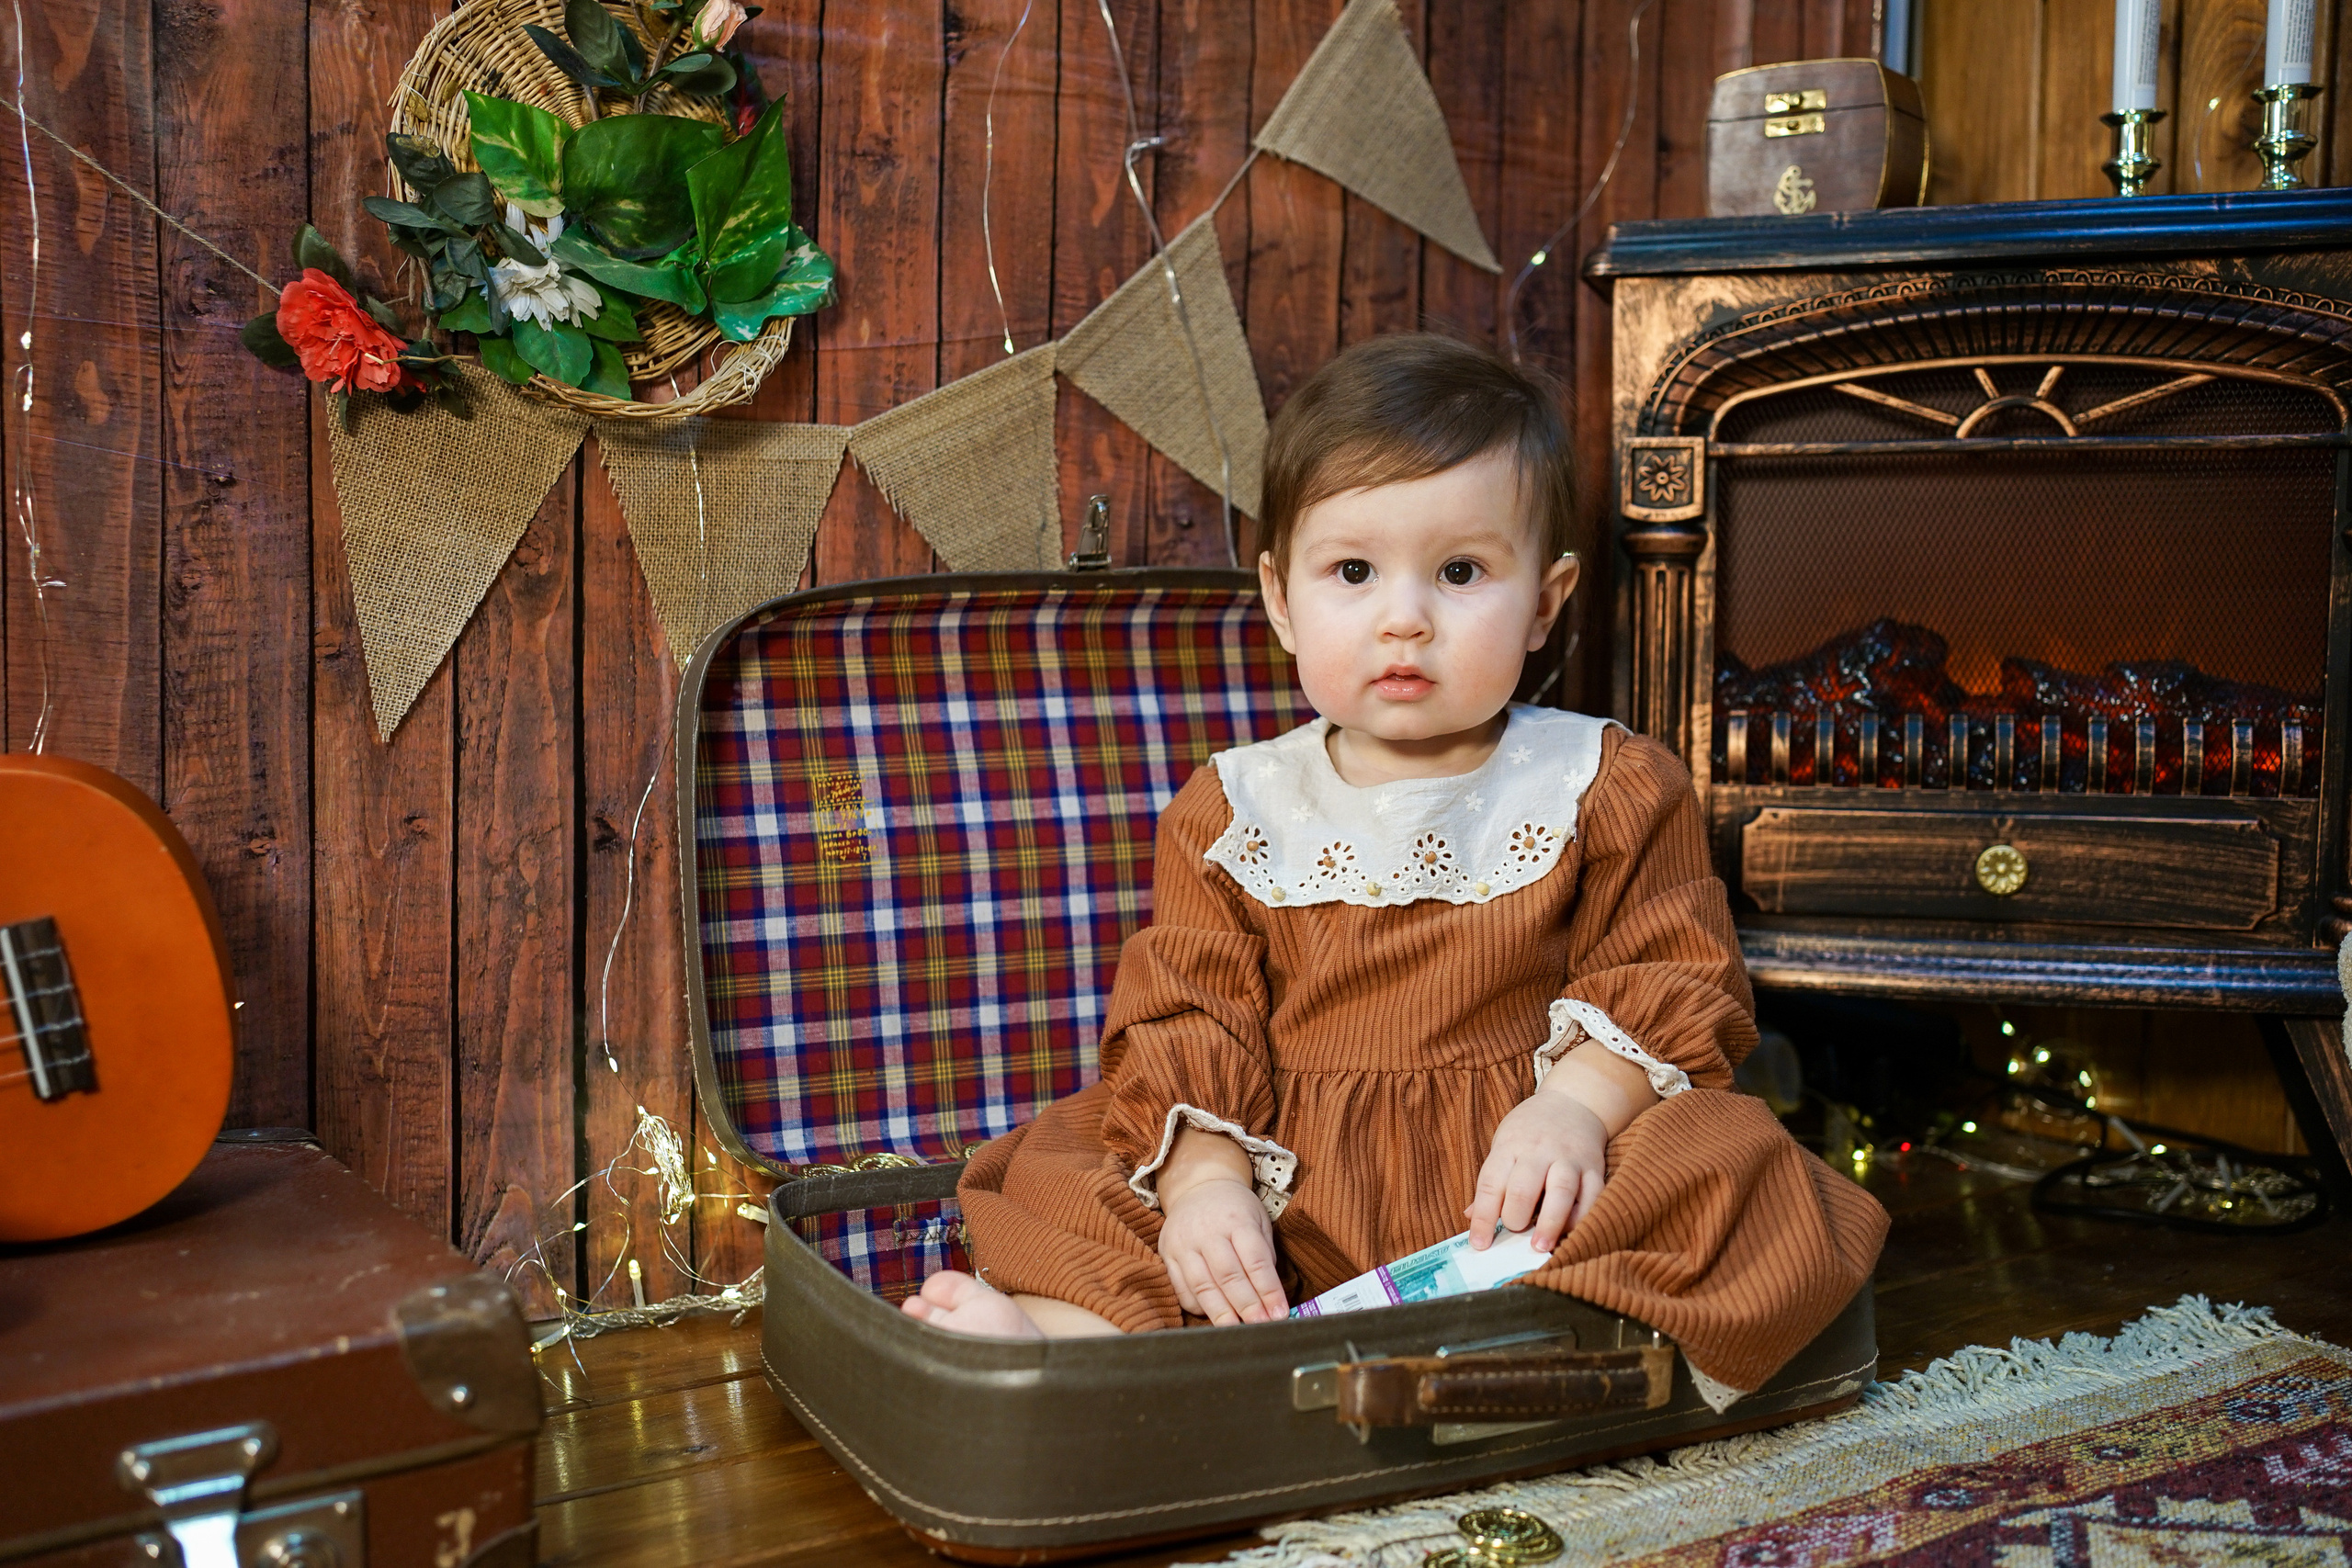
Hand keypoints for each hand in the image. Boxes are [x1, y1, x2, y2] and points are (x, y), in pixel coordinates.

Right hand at [1156, 1128, 1287, 1322]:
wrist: (1198, 1186)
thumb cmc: (1235, 1209)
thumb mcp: (1258, 1219)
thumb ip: (1264, 1253)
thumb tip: (1270, 1295)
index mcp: (1237, 1220)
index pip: (1256, 1261)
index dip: (1269, 1290)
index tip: (1280, 1314)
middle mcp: (1207, 1232)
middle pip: (1228, 1276)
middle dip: (1247, 1307)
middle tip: (1261, 1329)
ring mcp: (1183, 1244)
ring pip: (1202, 1286)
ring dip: (1221, 1314)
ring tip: (1236, 1333)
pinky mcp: (1167, 1254)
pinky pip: (1181, 1289)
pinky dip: (1198, 1307)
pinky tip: (1213, 1316)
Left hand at [1466, 1037, 1658, 1253]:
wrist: (1574, 1101)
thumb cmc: (1531, 1130)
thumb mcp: (1504, 1144)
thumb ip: (1492, 1181)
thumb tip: (1471, 1216)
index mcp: (1510, 1146)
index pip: (1491, 1184)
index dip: (1483, 1217)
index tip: (1479, 1244)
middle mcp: (1539, 1151)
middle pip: (1524, 1188)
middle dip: (1516, 1217)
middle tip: (1513, 1234)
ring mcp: (1569, 1158)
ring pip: (1560, 1191)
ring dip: (1549, 1223)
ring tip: (1540, 1245)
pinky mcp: (1594, 1167)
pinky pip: (1593, 1196)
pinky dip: (1582, 1217)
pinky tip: (1570, 1231)